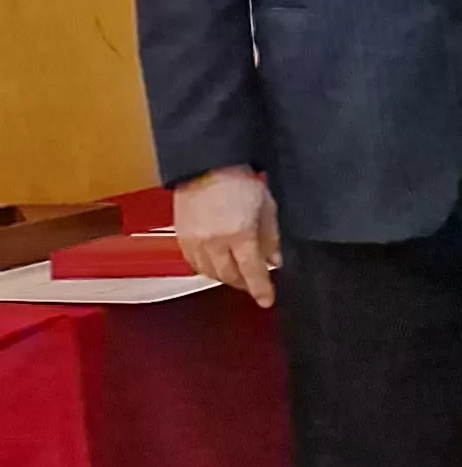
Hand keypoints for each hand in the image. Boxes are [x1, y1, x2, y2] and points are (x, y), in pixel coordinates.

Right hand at [171, 165, 279, 306]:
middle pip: (229, 276)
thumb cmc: (240, 181)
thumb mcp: (266, 207)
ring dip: (226, 277)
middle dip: (244, 283)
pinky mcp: (181, 237)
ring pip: (210, 273)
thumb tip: (275, 261)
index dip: (261, 289)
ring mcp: (195, 241)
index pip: (252, 271)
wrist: (207, 166)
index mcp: (239, 234)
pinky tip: (218, 265)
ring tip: (238, 275)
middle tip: (254, 284)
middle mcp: (214, 242)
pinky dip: (208, 268)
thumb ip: (271, 237)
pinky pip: (194, 264)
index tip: (267, 300)